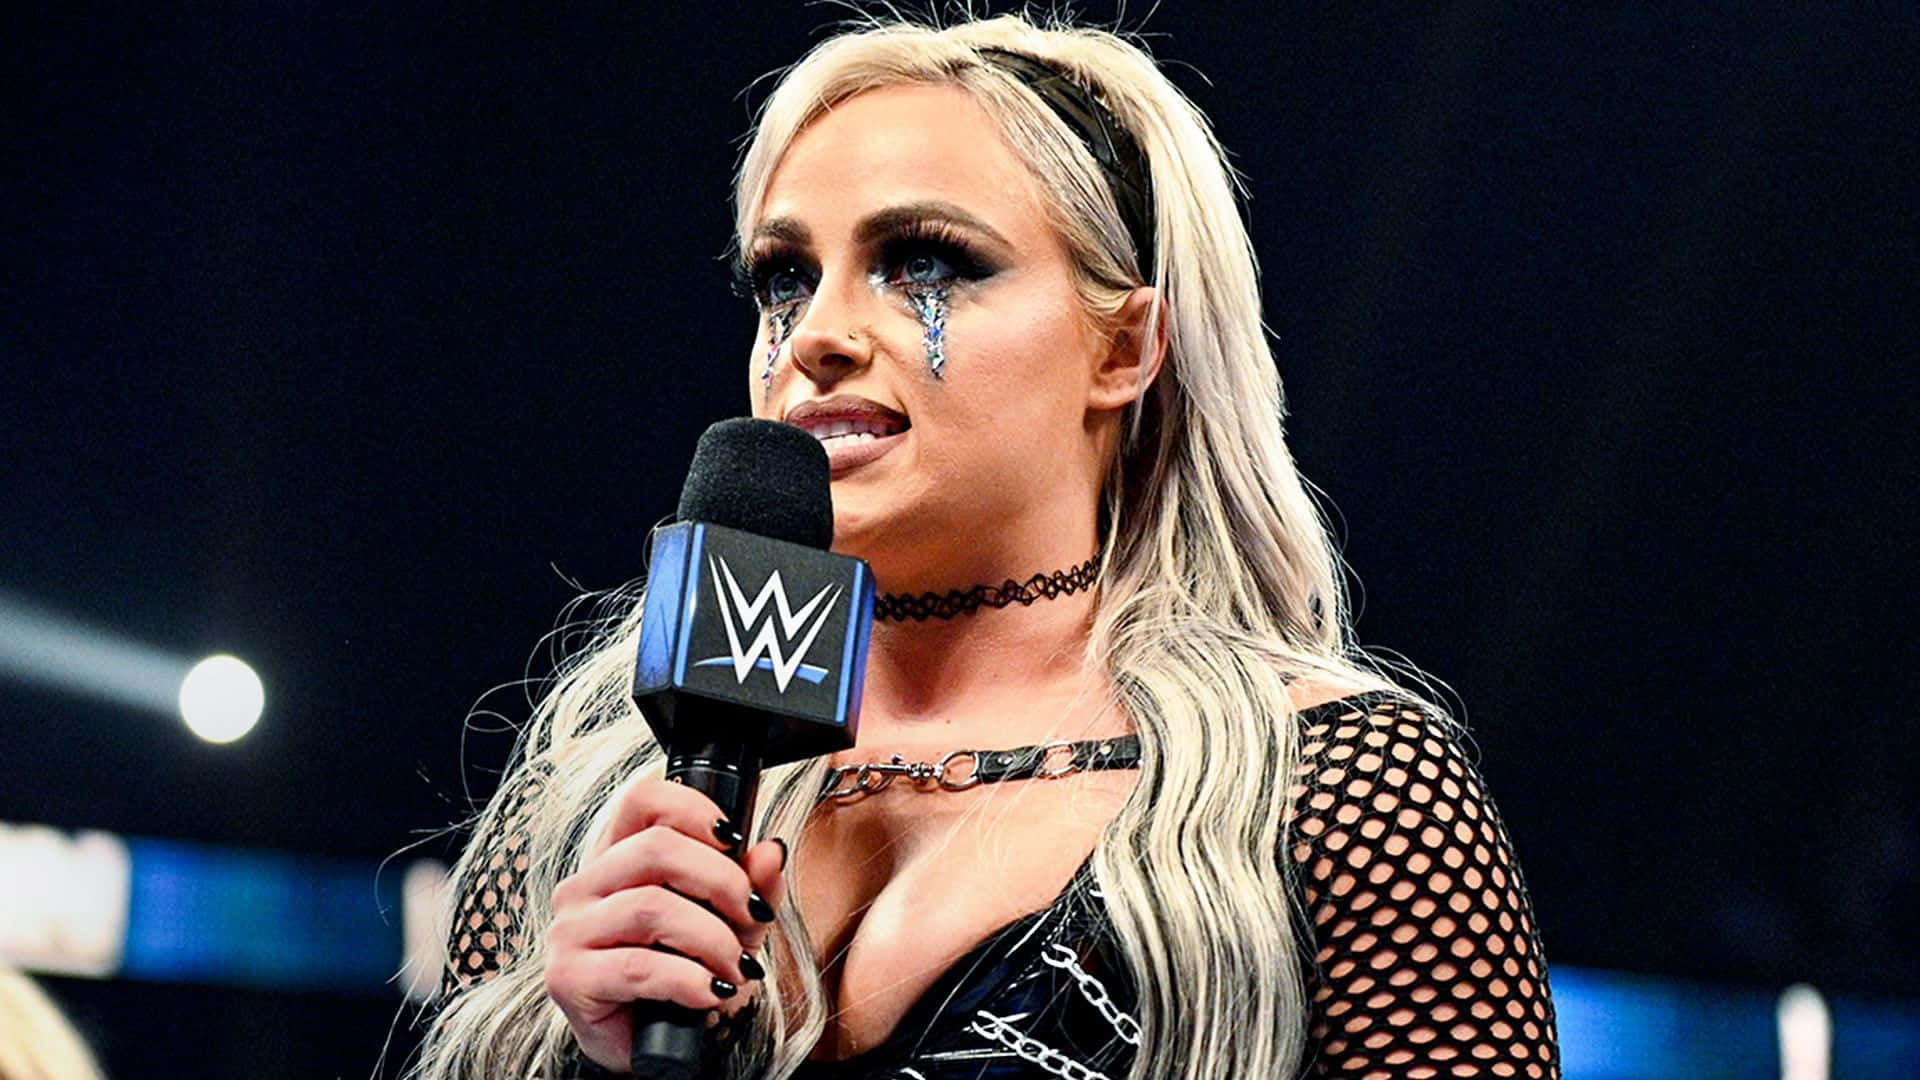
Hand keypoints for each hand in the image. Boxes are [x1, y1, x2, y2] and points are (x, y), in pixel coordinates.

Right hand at [544, 777, 786, 1071]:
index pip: (643, 800)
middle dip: (721, 880)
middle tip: (752, 917)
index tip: (735, 841)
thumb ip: (751, 886)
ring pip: (651, 908)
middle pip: (656, 849)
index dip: (694, 809)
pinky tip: (711, 992)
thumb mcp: (730, 924)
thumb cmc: (682, 973)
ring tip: (736, 969)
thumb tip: (771, 851)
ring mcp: (570, 930)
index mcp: (616, 857)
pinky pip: (640, 967)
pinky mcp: (568, 978)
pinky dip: (689, 979)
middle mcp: (584, 886)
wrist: (652, 1047)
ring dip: (713, 939)